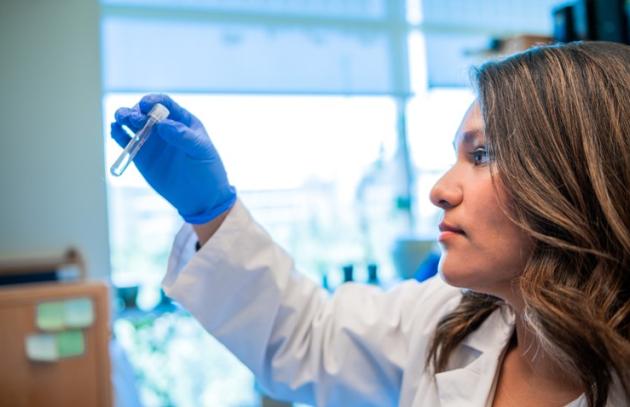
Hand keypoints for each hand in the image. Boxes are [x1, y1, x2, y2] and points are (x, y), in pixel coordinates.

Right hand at [110, 94, 235, 223]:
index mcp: (182, 121)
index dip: (153, 101)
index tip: (146, 105)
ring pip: (132, 123)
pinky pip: (126, 140)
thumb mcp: (201, 151)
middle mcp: (164, 127)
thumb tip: (163, 124)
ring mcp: (151, 140)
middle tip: (132, 118)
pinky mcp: (141, 155)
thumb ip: (184, 137)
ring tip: (120, 120)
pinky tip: (115, 130)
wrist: (201, 197)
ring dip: (124, 118)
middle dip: (136, 111)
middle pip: (145, 111)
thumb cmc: (207, 170)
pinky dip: (118, 134)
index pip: (165, 104)